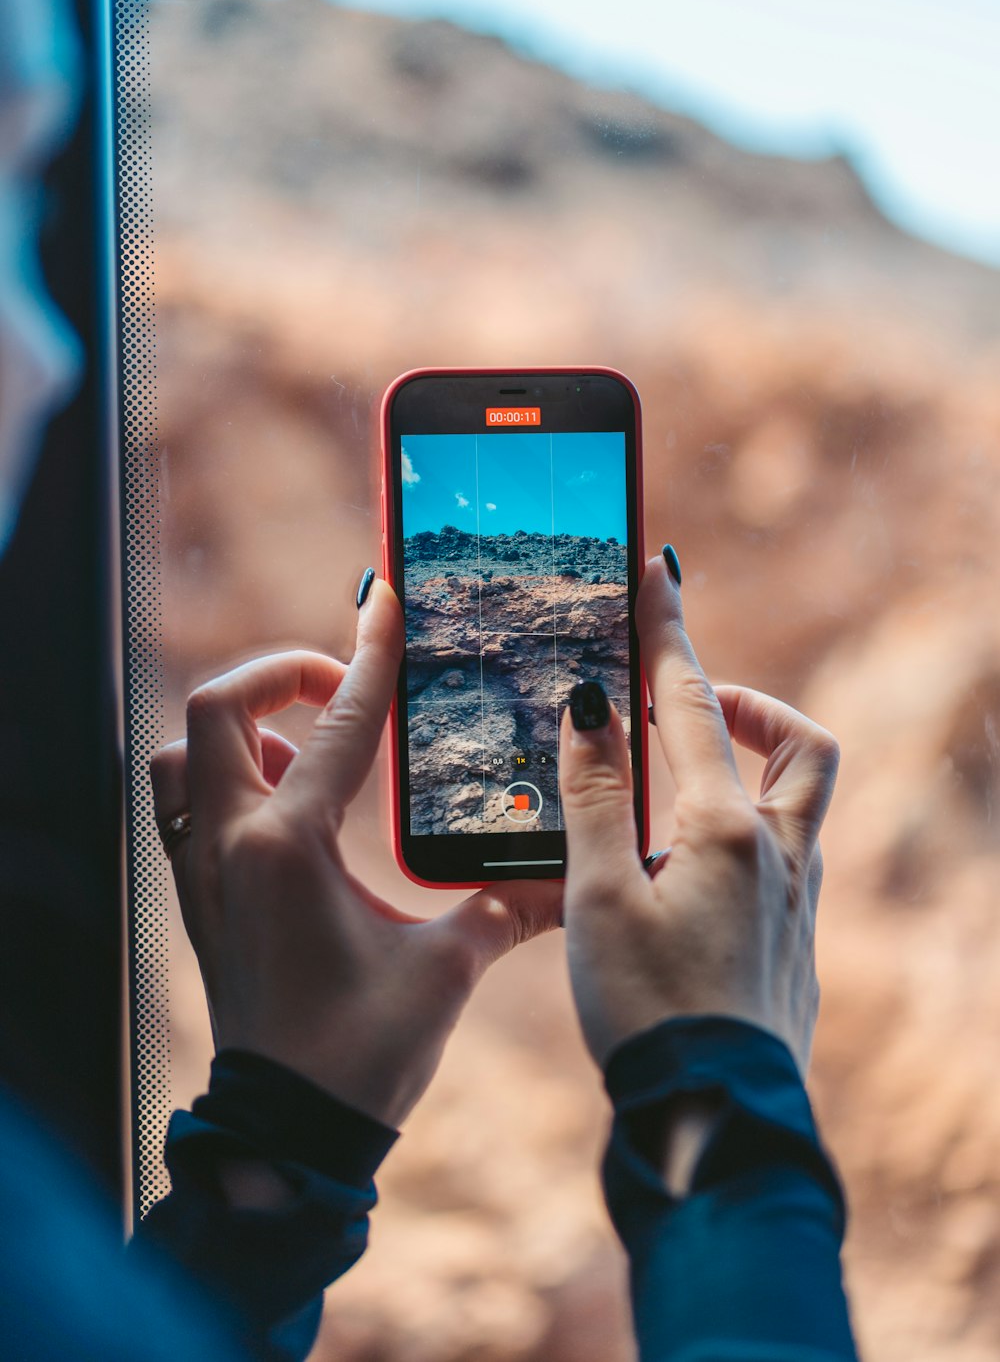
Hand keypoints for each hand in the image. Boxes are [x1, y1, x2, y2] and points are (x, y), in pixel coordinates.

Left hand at [151, 578, 561, 1126]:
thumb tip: (571, 875)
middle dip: (277, 675)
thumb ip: (506, 905)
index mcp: (289, 846)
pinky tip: (285, 806)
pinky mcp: (199, 902)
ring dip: (238, 729)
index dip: (371, 658)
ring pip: (182, 757)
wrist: (288, 1136)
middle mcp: (232, 846)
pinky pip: (185, 809)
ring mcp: (204, 873)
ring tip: (305, 745)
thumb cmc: (361, 1055)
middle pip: (218, 710)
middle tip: (337, 685)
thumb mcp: (448, 969)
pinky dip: (222, 780)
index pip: (339, 724)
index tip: (386, 602)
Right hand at [558, 553, 838, 1076]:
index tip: (658, 574)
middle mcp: (777, 855)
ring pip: (802, 804)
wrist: (712, 1121)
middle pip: (800, 745)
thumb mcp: (599, 896)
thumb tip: (589, 707)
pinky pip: (787, 857)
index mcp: (723, 830)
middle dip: (754, 705)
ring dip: (756, 768)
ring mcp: (795, 901)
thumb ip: (595, 796)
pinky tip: (690, 871)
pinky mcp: (794, 943)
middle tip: (695, 708)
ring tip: (682, 786)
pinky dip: (746, 832)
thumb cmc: (649, 1010)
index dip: (669, 634)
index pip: (695, 705)